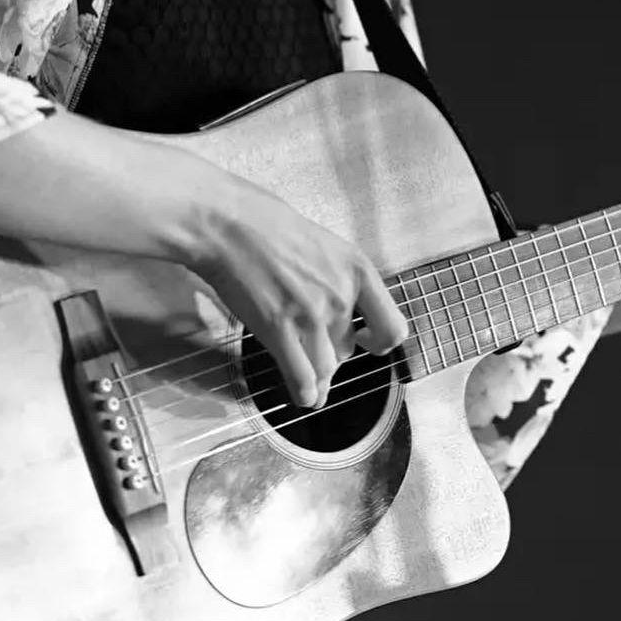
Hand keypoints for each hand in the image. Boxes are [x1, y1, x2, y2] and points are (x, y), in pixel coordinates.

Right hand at [184, 167, 408, 409]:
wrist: (229, 223)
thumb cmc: (269, 225)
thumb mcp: (322, 245)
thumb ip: (335, 281)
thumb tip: (335, 317)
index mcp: (357, 269)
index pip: (391, 327)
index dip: (379, 342)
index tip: (365, 341)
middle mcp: (340, 296)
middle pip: (346, 349)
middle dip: (331, 354)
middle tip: (312, 350)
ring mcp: (311, 315)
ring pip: (324, 368)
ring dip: (317, 377)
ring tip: (313, 384)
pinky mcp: (279, 329)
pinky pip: (300, 376)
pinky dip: (304, 392)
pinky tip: (304, 397)